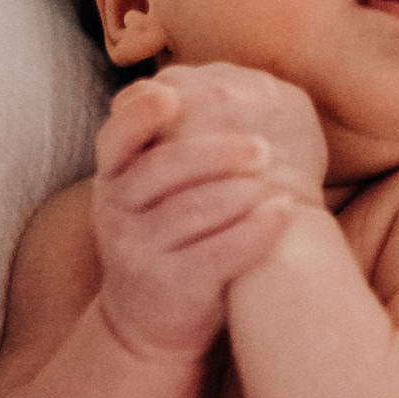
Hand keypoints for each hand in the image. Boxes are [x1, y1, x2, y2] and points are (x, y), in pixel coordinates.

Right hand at [89, 65, 328, 359]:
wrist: (148, 318)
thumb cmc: (163, 231)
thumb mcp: (146, 186)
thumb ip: (168, 140)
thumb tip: (221, 78)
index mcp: (114, 175)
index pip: (117, 136)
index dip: (140, 114)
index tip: (172, 95)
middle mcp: (117, 211)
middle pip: (160, 172)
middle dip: (212, 152)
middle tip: (260, 146)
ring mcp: (141, 252)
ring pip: (189, 213)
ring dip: (238, 192)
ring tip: (278, 179)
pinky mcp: (174, 286)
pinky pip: (217, 254)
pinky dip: (254, 231)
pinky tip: (284, 212)